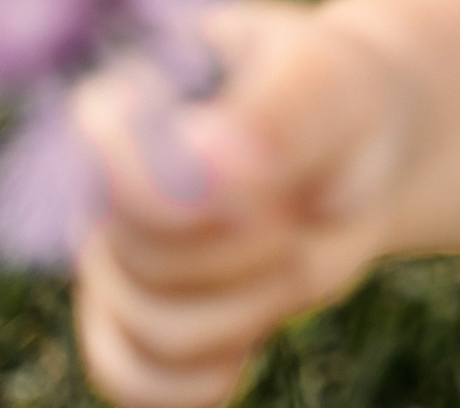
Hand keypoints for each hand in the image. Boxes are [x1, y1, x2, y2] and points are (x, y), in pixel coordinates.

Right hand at [72, 0, 417, 407]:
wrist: (357, 141)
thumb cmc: (335, 97)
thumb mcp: (327, 82)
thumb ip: (277, 113)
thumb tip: (212, 157)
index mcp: (126, 106)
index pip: (111, 175)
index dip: (196, 207)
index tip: (273, 193)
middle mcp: (102, 187)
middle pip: (145, 263)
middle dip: (249, 254)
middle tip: (306, 217)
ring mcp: (115, 258)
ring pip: (151, 332)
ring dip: (247, 314)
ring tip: (297, 260)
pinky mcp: (136, 317)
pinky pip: (131, 380)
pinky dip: (192, 385)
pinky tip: (249, 346)